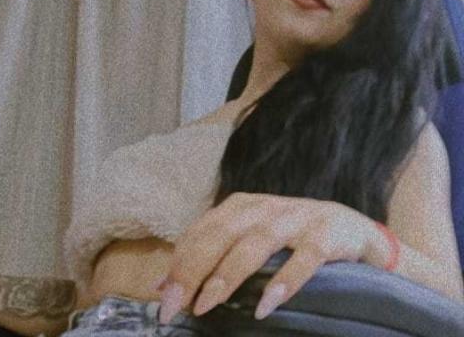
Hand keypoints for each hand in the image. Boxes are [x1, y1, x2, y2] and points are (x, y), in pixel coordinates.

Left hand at [157, 193, 372, 322]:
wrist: (351, 228)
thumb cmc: (289, 237)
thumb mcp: (246, 240)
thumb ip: (207, 257)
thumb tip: (161, 284)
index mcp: (239, 207)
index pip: (201, 232)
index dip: (179, 264)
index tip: (163, 297)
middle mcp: (263, 208)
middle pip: (220, 236)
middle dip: (193, 270)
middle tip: (175, 304)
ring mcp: (295, 219)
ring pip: (255, 245)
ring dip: (228, 275)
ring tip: (207, 304)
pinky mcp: (324, 235)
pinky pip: (303, 259)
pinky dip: (284, 281)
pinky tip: (266, 306)